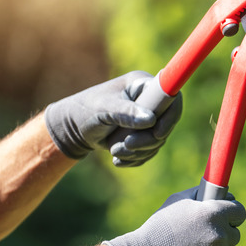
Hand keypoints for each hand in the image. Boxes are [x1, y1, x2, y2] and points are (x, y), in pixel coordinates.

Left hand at [44, 71, 181, 165]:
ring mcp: (149, 118)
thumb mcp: (104, 109)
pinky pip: (150, 151)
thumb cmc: (86, 110)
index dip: (171, 115)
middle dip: (147, 141)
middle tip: (126, 145)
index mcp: (143, 85)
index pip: (171, 97)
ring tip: (114, 151)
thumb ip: (126, 113)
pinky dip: (135, 158)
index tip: (157, 133)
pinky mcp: (144, 134)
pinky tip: (118, 159)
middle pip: (166, 124)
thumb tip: (151, 120)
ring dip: (137, 152)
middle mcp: (151, 100)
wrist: (73, 127)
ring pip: (157, 141)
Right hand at [103, 186, 245, 245]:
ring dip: (220, 244)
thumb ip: (202, 194)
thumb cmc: (161, 225)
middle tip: (210, 229)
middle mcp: (219, 234)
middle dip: (226, 229)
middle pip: (236, 232)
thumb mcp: (180, 200)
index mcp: (213, 213)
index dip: (233, 211)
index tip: (227, 213)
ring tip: (200, 241)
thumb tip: (217, 190)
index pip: (240, 211)